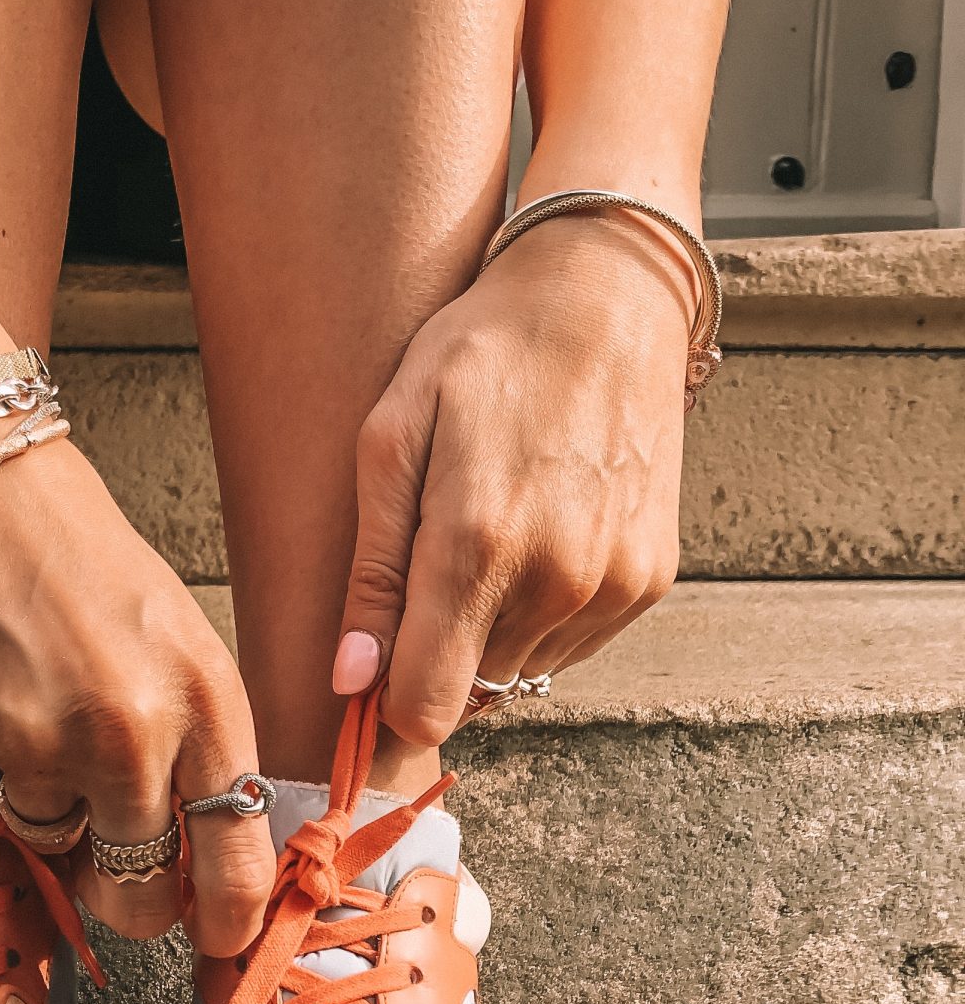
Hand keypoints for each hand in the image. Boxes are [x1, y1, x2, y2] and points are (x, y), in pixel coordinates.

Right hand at [0, 438, 275, 954]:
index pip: (238, 851)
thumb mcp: (169, 632)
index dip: (228, 916)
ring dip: (50, 812)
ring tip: (36, 715)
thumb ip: (190, 735)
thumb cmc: (71, 547)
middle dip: (130, 901)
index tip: (220, 939)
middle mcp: (136, 731)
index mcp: (206, 697)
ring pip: (58, 843)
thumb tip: (198, 848)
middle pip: (142, 891)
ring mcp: (50, 742)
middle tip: (115, 875)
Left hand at [334, 211, 694, 740]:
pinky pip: (573, 645)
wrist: (608, 297)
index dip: (390, 700)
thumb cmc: (484, 354)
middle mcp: (556, 581)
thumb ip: (372, 574)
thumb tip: (353, 683)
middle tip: (438, 561)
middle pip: (471, 693)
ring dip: (493, 632)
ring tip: (495, 534)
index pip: (426, 707)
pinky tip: (541, 535)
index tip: (376, 664)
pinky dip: (544, 613)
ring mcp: (612, 586)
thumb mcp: (392, 440)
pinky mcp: (649, 581)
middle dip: (440, 652)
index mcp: (478, 546)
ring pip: (522, 673)